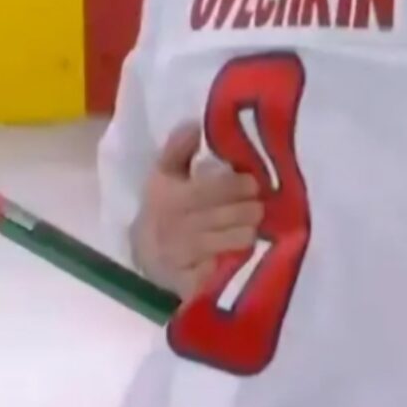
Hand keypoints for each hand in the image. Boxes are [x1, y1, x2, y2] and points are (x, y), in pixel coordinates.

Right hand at [129, 122, 265, 298]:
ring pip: (237, 241)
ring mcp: (187, 258)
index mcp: (171, 198)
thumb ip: (178, 148)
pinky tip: (246, 253)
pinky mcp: (195, 282)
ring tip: (253, 227)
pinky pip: (229, 269)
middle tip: (258, 206)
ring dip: (250, 232)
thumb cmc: (163, 208)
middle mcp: (178, 228)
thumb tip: (194, 124)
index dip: (237, 185)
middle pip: (232, 216)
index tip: (252, 183)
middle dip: (251, 209)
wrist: (147, 255)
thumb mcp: (164, 176)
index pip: (211, 190)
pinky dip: (240, 260)